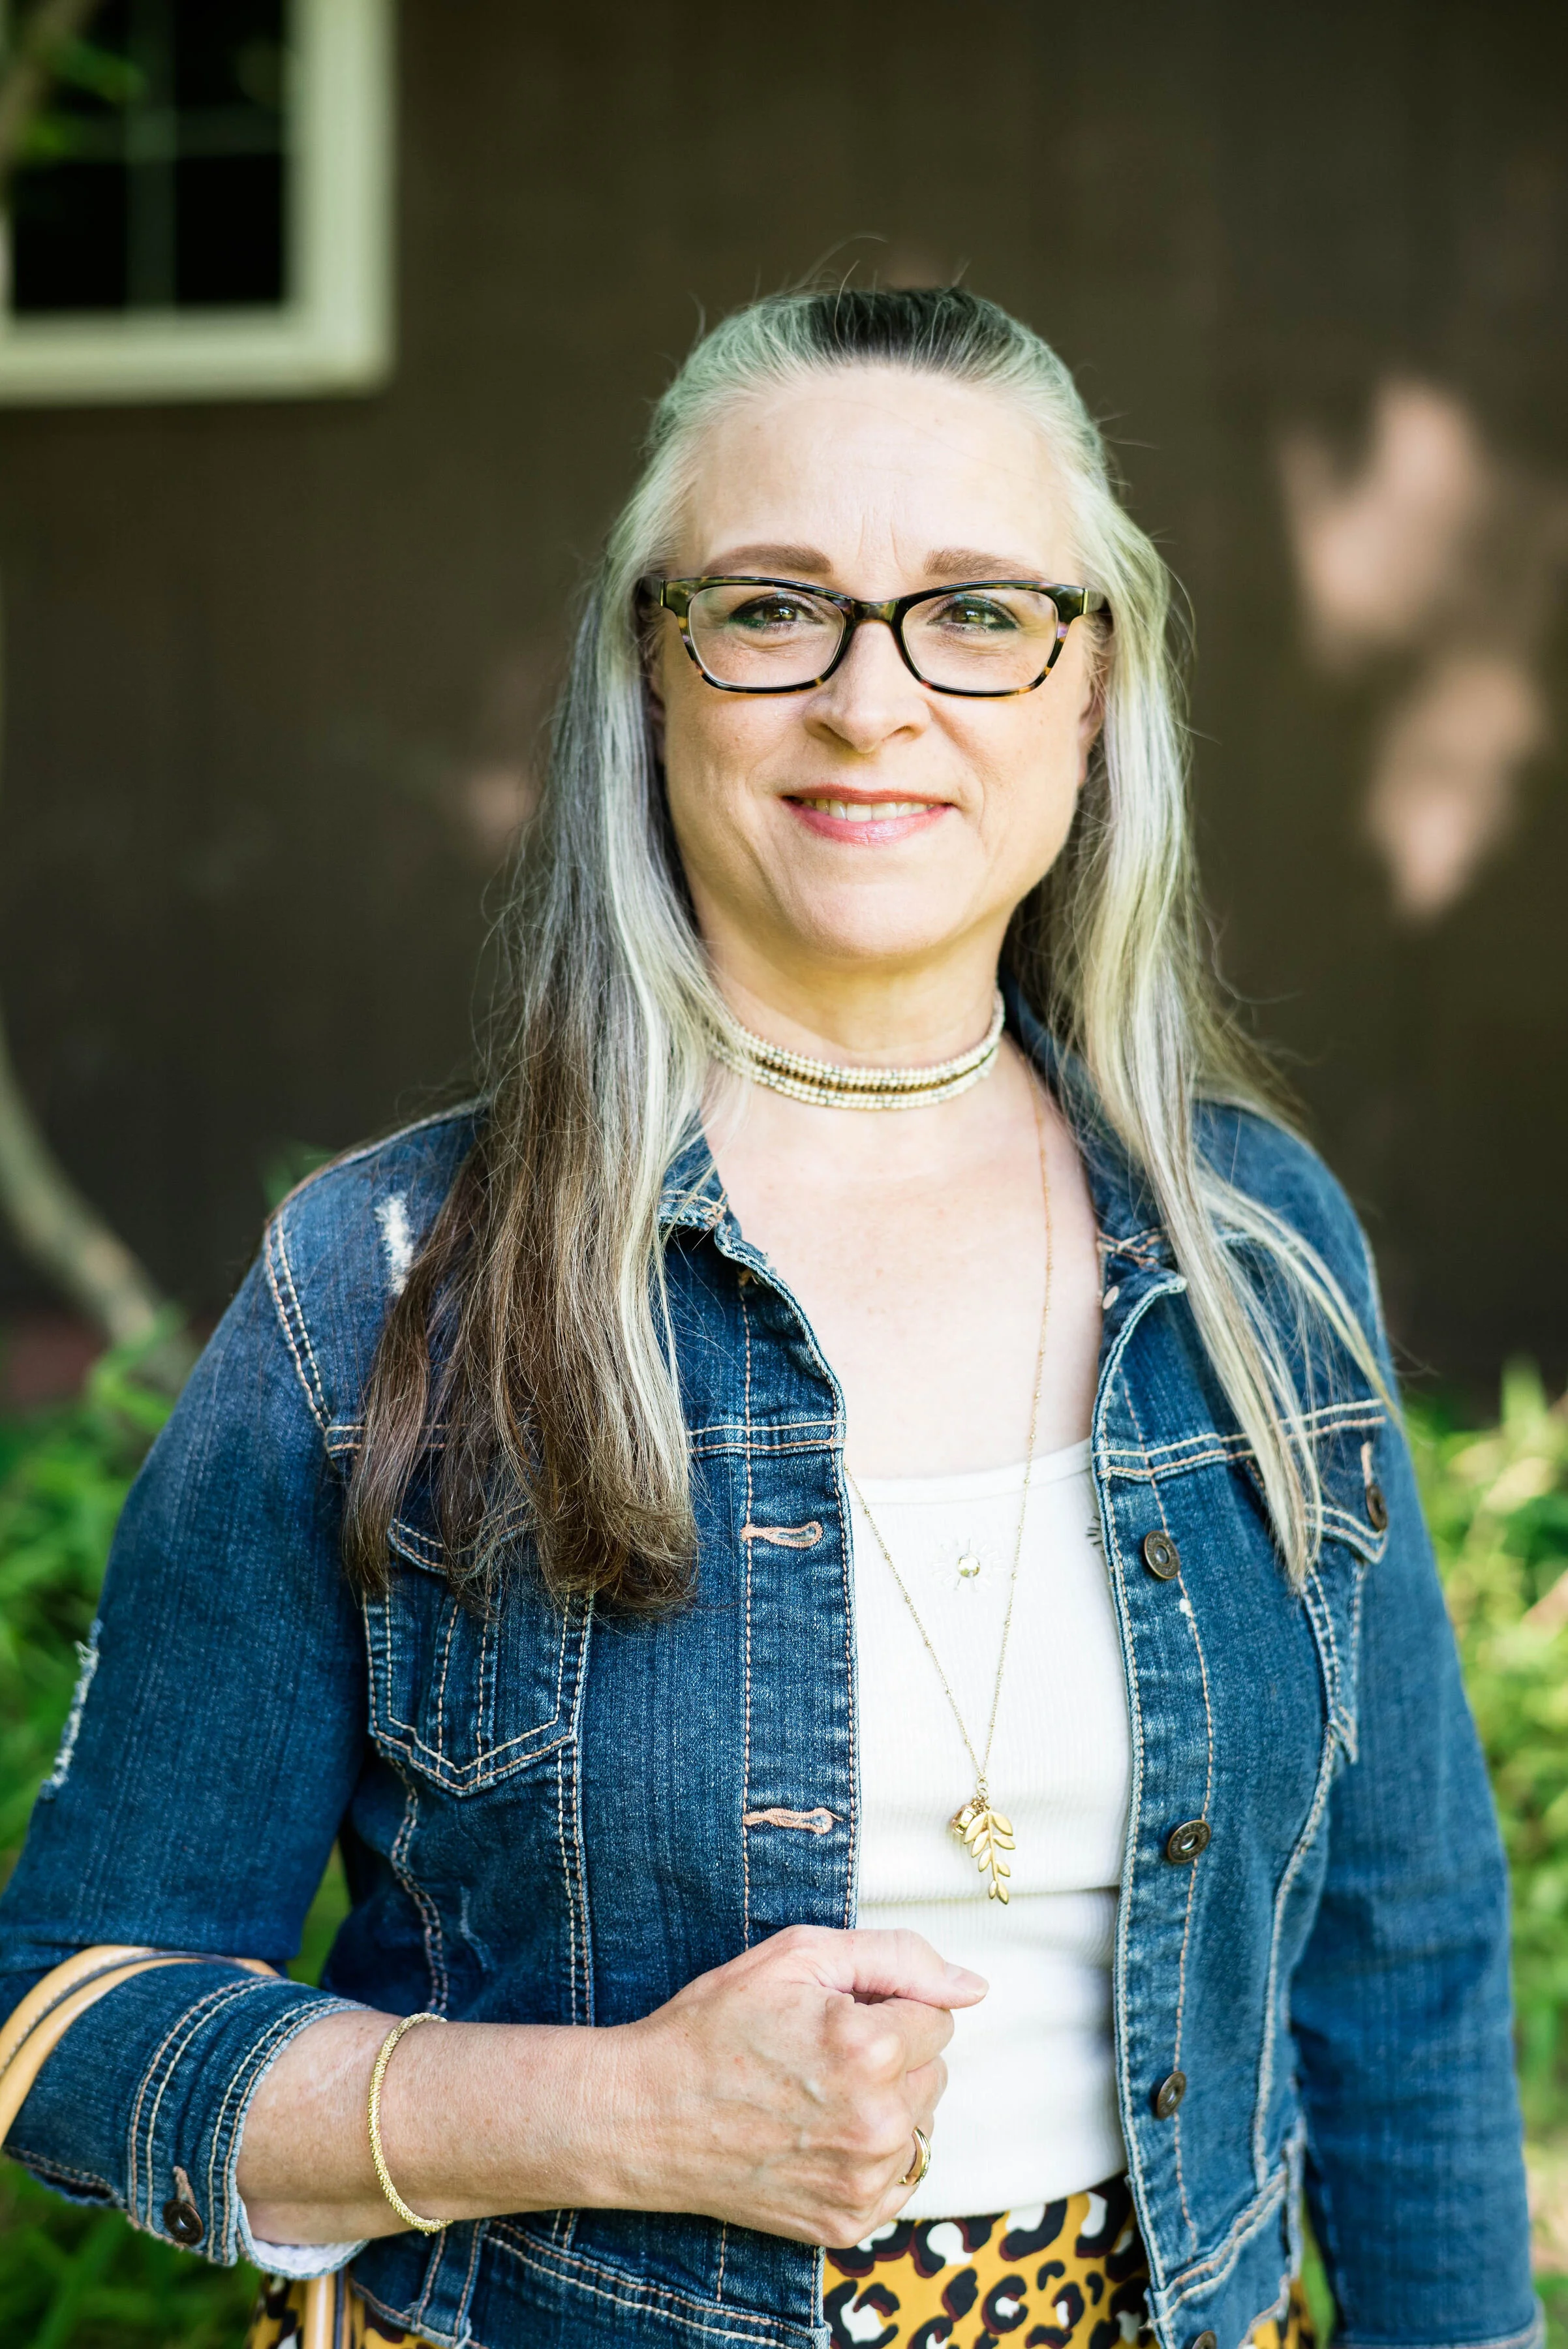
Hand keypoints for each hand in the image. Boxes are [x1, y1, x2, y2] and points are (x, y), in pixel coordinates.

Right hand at [610, 1924, 986, 2247]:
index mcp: (869, 2049)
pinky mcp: (847, 2222)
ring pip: (922, 2123)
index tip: (833, 2014)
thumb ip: (897, 1957)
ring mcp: (863, 2181)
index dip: (885, 2006)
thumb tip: (974, 1986)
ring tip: (817, 2094)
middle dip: (892, 2053)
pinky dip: (872, 2154)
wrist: (646, 2115)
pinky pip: (900, 2175)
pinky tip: (820, 2134)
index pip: (936, 2017)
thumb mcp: (797, 1956)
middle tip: (820, 2052)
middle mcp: (877, 2123)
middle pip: (934, 2070)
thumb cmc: (716, 2025)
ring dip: (887, 2104)